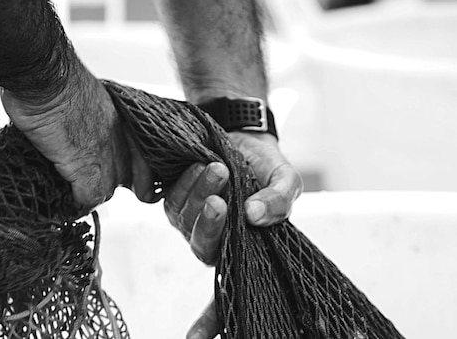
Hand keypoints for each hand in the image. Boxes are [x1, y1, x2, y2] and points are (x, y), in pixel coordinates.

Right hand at [1, 66, 148, 214]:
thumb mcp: (80, 93)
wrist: (43, 75)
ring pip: (108, 189)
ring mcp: (105, 153)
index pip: (144, 155)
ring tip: (70, 193)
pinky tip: (64, 201)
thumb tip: (71, 122)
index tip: (138, 188)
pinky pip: (90, 197)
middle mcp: (119, 136)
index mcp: (119, 118)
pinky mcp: (86, 166)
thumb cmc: (51, 77)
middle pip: (124, 176)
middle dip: (106, 183)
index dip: (140, 175)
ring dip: (89, 193)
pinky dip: (76, 203)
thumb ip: (85, 112)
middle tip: (85, 186)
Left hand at [163, 132, 301, 338]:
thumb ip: (280, 201)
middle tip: (223, 200)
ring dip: (199, 194)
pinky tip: (199, 164)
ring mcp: (192, 222)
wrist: (244, 135)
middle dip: (210, 224)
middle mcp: (215, 241)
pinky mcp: (175, 201)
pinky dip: (185, 182)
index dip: (212, 321)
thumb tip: (254, 217)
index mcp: (243, 248)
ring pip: (186, 221)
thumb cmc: (266, 166)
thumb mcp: (285, 181)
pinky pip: (172, 199)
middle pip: (203, 249)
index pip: (226, 295)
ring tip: (218, 168)